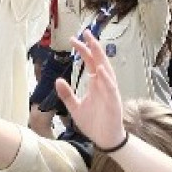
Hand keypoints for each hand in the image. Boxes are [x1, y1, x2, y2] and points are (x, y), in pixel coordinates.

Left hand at [54, 31, 127, 149]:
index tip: (73, 40)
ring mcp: (110, 92)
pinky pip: (110, 87)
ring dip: (101, 57)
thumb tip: (58, 80)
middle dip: (93, 46)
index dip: (83, 50)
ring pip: (106, 70)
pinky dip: (106, 78)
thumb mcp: (75, 108)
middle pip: (99, 61)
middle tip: (86, 32)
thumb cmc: (94, 123)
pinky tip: (99, 69)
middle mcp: (103, 84)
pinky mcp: (114, 102)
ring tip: (94, 45)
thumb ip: (67, 94)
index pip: (90, 62)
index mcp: (95, 84)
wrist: (105, 139)